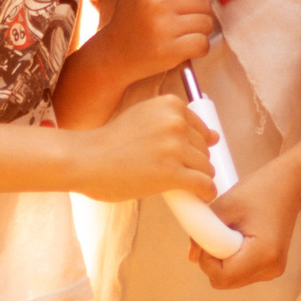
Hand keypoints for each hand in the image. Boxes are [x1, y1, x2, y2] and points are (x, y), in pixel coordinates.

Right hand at [75, 93, 218, 207]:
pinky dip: (206, 193)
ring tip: (182, 185)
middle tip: (174, 173)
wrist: (84, 160)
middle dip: (194, 162)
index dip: (193, 146)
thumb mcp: (142, 117)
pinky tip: (200, 197)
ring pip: (207, 168)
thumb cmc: (108, 143)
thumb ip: (172, 122)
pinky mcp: (172, 173)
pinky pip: (205, 185)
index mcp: (170, 104)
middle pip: (204, 148)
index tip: (181, 156)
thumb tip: (215, 136)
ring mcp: (175, 147)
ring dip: (199, 179)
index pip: (200, 128)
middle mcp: (176, 122)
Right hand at [97, 0, 215, 82]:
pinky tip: (182, 45)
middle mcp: (157, 2)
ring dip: (197, 28)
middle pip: (204, 2)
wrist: (115, 51)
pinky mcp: (171, 51)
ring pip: (207, 23)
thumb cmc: (130, 10)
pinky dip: (197, 47)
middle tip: (174, 17)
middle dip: (194, 10)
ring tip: (178, 31)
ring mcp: (165, 28)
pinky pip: (203, 43)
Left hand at [191, 157, 299, 289]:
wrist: (288, 186)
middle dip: (213, 262)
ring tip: (232, 234)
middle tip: (218, 234)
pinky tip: (240, 240)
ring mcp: (272, 271)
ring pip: (232, 279)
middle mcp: (270, 269)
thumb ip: (204, 231)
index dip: (208, 261)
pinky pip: (241, 273)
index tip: (209, 239)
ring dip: (223, 261)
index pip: (223, 277)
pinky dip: (233, 260)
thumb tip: (192, 257)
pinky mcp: (271, 269)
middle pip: (226, 281)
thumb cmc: (259, 190)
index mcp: (263, 254)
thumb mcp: (225, 205)